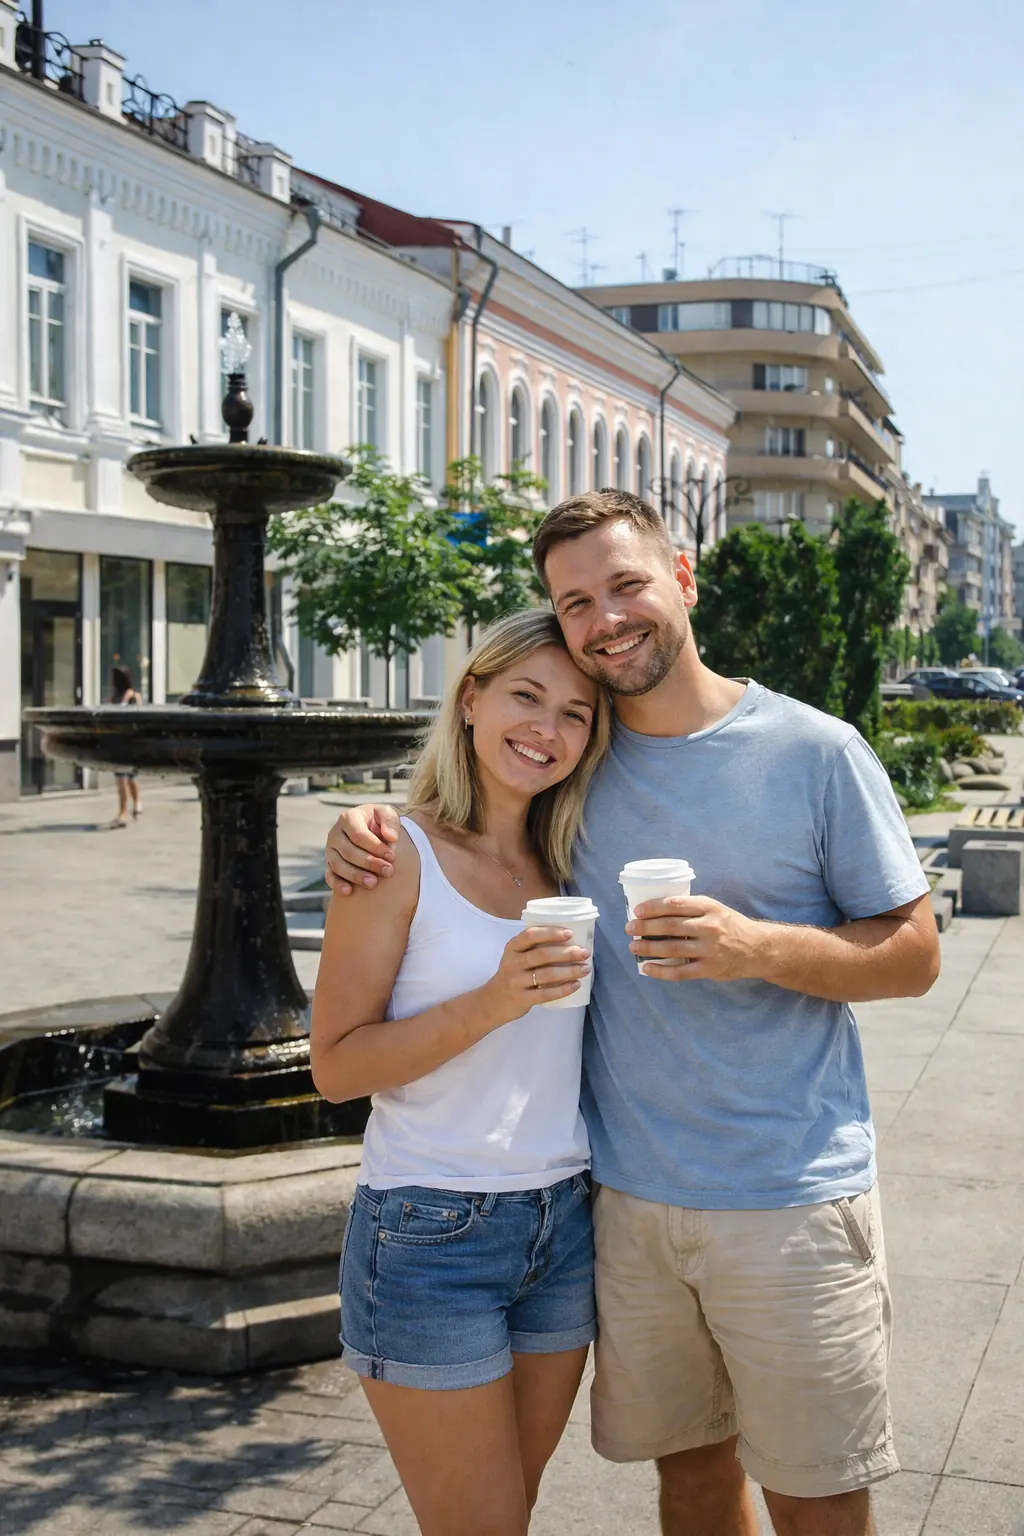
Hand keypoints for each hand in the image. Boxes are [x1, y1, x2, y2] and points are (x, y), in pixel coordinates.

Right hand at [325, 804, 401, 894]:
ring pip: (338, 865)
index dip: (375, 847)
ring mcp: (330, 850)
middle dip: (369, 863)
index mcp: (348, 818)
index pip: (359, 834)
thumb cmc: (379, 822)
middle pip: (348, 851)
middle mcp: (335, 833)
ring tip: (373, 883)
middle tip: (388, 871)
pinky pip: (330, 876)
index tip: (391, 856)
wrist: (371, 829)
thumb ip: (390, 821)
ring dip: (356, 876)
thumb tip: (391, 837)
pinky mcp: (329, 864)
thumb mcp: (387, 814)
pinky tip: (349, 891)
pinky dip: (338, 884)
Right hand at [483, 926, 590, 1024]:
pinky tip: (576, 985)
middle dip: (567, 953)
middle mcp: (512, 963)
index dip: (550, 932)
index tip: (570, 933)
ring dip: (569, 971)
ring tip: (585, 969)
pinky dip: (563, 989)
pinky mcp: (522, 999)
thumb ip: (534, 947)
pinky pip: (545, 994)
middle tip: (584, 952)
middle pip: (542, 955)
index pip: (530, 935)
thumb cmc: (513, 973)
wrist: (493, 1001)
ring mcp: (516, 982)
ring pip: (546, 974)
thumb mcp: (516, 956)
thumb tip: (570, 939)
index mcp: (512, 948)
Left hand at [626, 895, 766, 981]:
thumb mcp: (715, 909)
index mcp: (709, 907)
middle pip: (670, 926)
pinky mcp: (709, 969)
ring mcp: (709, 949)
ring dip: (648, 948)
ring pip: (672, 948)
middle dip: (645, 927)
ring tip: (633, 947)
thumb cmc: (730, 926)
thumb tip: (656, 910)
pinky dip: (660, 971)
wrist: (758, 949)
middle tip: (630, 928)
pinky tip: (647, 968)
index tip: (637, 911)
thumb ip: (692, 908)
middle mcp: (709, 927)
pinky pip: (680, 972)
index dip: (653, 907)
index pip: (675, 904)